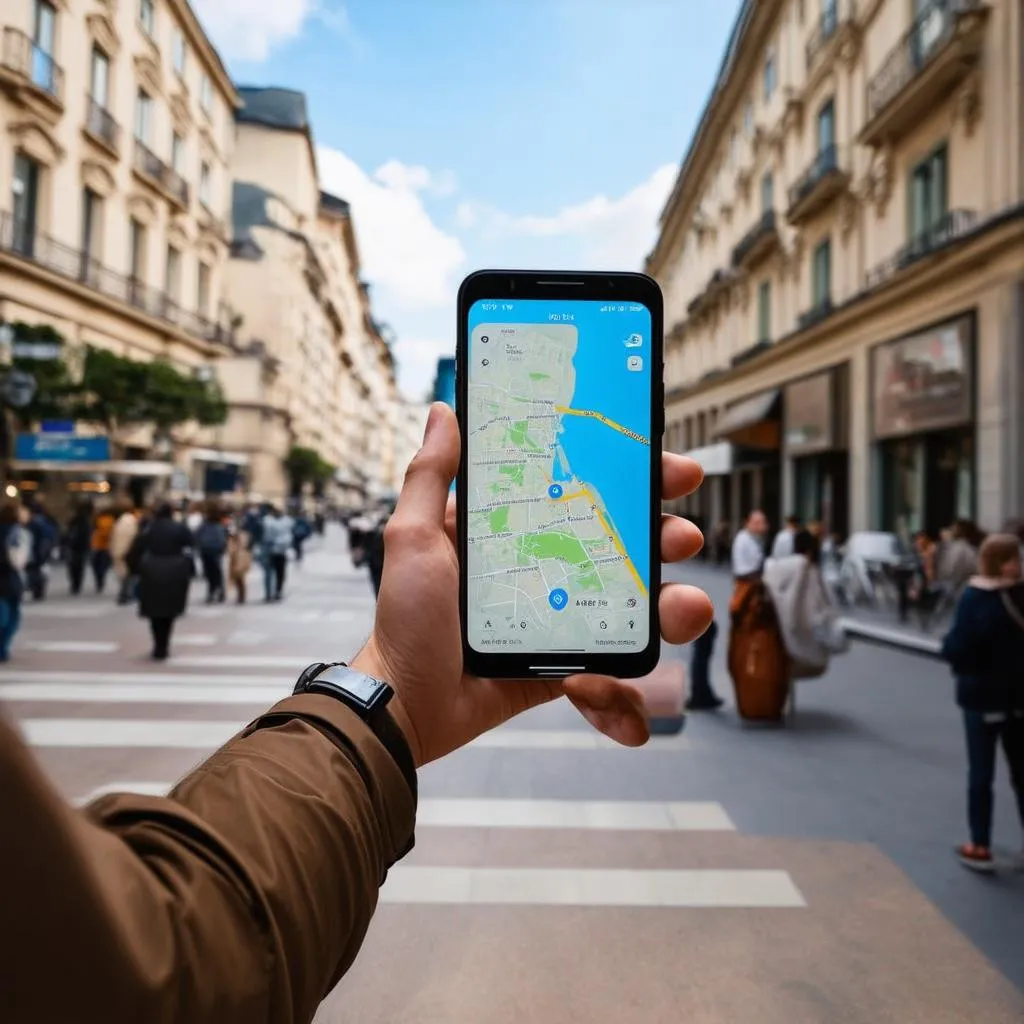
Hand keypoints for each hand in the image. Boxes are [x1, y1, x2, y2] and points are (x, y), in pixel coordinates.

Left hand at [352, 403, 712, 765]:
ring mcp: (560, 615)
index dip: (631, 477)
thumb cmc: (406, 620)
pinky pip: (612, 666)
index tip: (668, 471)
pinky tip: (623, 687)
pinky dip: (628, 682)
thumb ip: (430, 479)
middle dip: (665, 537)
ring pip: (632, 604)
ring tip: (684, 610)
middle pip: (622, 543)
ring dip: (671, 606)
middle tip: (682, 537)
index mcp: (514, 530)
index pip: (582, 489)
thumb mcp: (413, 539)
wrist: (407, 706)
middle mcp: (545, 565)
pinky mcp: (565, 662)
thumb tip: (444, 413)